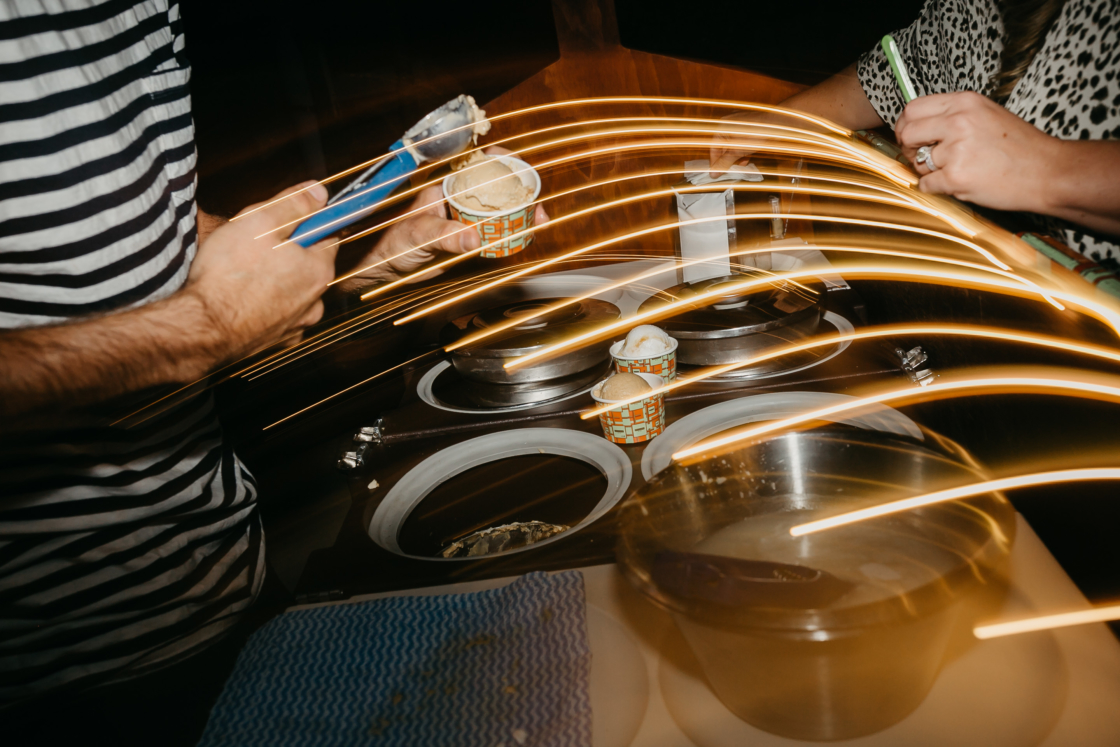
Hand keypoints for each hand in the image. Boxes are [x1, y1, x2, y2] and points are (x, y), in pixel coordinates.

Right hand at [185, 181, 338, 359]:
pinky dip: (264, 304)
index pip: (327, 235)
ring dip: (274, 278)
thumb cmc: (229, 274)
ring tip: (243, 272)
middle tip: (253, 244)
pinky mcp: (276, 339)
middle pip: (308, 262)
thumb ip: (295, 204)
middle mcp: (315, 300)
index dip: (305, 221)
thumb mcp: (262, 221)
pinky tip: (242, 297)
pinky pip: (276, 313)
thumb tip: (319, 193)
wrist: (204, 327)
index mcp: (319, 269)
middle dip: (286, 250)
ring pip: (292, 289)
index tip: (285, 217)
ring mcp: (297, 323)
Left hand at [347, 146, 549, 286]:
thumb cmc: (393, 244)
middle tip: (538, 205)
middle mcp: (459, 199)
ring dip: (523, 214)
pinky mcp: (470, 240)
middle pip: (497, 187)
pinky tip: (527, 237)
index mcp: (446, 187)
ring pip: (501, 210)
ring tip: (540, 222)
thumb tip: (474, 238)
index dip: (501, 159)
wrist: (385, 270)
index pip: (478, 163)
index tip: (518, 165)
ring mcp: (466, 219)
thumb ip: (446, 236)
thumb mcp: (420, 235)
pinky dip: (514, 234)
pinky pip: (497, 233)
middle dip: (522, 192)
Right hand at [709, 110, 793, 177]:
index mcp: (723, 126)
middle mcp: (730, 125)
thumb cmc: (758, 132)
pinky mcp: (749, 130)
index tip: (715, 173)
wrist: (779, 124)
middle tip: (727, 172)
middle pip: (723, 147)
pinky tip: (746, 160)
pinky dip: (742, 153)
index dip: (714, 162)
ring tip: (738, 168)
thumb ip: (724, 162)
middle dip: (726, 161)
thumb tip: (714, 173)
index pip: (713, 148)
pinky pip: (742, 143)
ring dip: (735, 158)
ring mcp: (740, 127)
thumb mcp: (738, 151)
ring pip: (733, 146)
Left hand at [894, 91, 1060, 211]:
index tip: (908, 136)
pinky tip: (957, 183)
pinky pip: (926, 184)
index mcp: (964, 102)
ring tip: (954, 170)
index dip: (905, 125)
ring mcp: (956, 149)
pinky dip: (935, 188)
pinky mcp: (956, 176)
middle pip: (907, 132)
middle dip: (908, 148)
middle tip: (920, 157)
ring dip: (928, 171)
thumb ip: (953, 116)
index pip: (913, 108)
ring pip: (917, 162)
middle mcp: (958, 122)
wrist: (1047, 171)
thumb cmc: (1020, 147)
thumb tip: (918, 126)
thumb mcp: (986, 114)